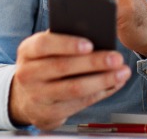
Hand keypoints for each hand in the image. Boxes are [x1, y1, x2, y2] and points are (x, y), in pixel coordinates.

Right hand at [9, 30, 130, 129]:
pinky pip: (79, 104)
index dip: (67, 44)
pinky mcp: (48, 114)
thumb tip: (96, 32)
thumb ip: (64, 37)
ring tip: (122, 72)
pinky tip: (114, 84)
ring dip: (102, 80)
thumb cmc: (43, 63)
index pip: (44, 44)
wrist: (24, 97)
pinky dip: (100, 93)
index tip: (90, 44)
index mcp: (27, 51)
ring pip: (74, 88)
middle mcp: (27, 74)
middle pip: (63, 67)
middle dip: (94, 62)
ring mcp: (37, 96)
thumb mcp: (47, 48)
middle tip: (117, 57)